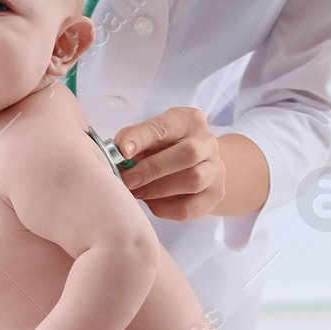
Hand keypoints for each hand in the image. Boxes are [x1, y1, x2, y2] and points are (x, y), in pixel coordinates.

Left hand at [115, 106, 226, 220]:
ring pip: (193, 181)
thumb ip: (134, 141)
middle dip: (153, 168)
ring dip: (158, 189)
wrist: (199, 166)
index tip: (122, 151)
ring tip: (137, 192)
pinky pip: (189, 208)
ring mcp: (215, 170)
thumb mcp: (152, 136)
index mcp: (189, 121)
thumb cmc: (167, 148)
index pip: (165, 126)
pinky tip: (152, 203)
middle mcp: (207, 143)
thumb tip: (116, 153)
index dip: (141, 138)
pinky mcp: (214, 195)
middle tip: (128, 179)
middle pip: (188, 153)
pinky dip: (165, 208)